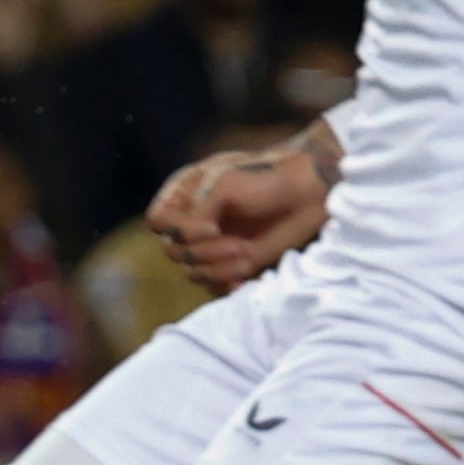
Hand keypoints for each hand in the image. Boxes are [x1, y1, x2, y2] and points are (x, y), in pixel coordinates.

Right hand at [148, 139, 333, 289]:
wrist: (306, 193)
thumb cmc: (264, 179)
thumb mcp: (223, 185)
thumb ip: (196, 211)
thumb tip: (187, 242)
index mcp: (184, 194)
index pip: (157, 221)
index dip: (178, 230)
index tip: (212, 227)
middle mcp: (193, 221)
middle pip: (172, 250)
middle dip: (203, 251)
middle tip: (236, 245)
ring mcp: (212, 244)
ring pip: (192, 271)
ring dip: (217, 267)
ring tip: (245, 254)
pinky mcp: (232, 264)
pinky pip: (214, 285)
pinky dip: (228, 282)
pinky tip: (247, 273)